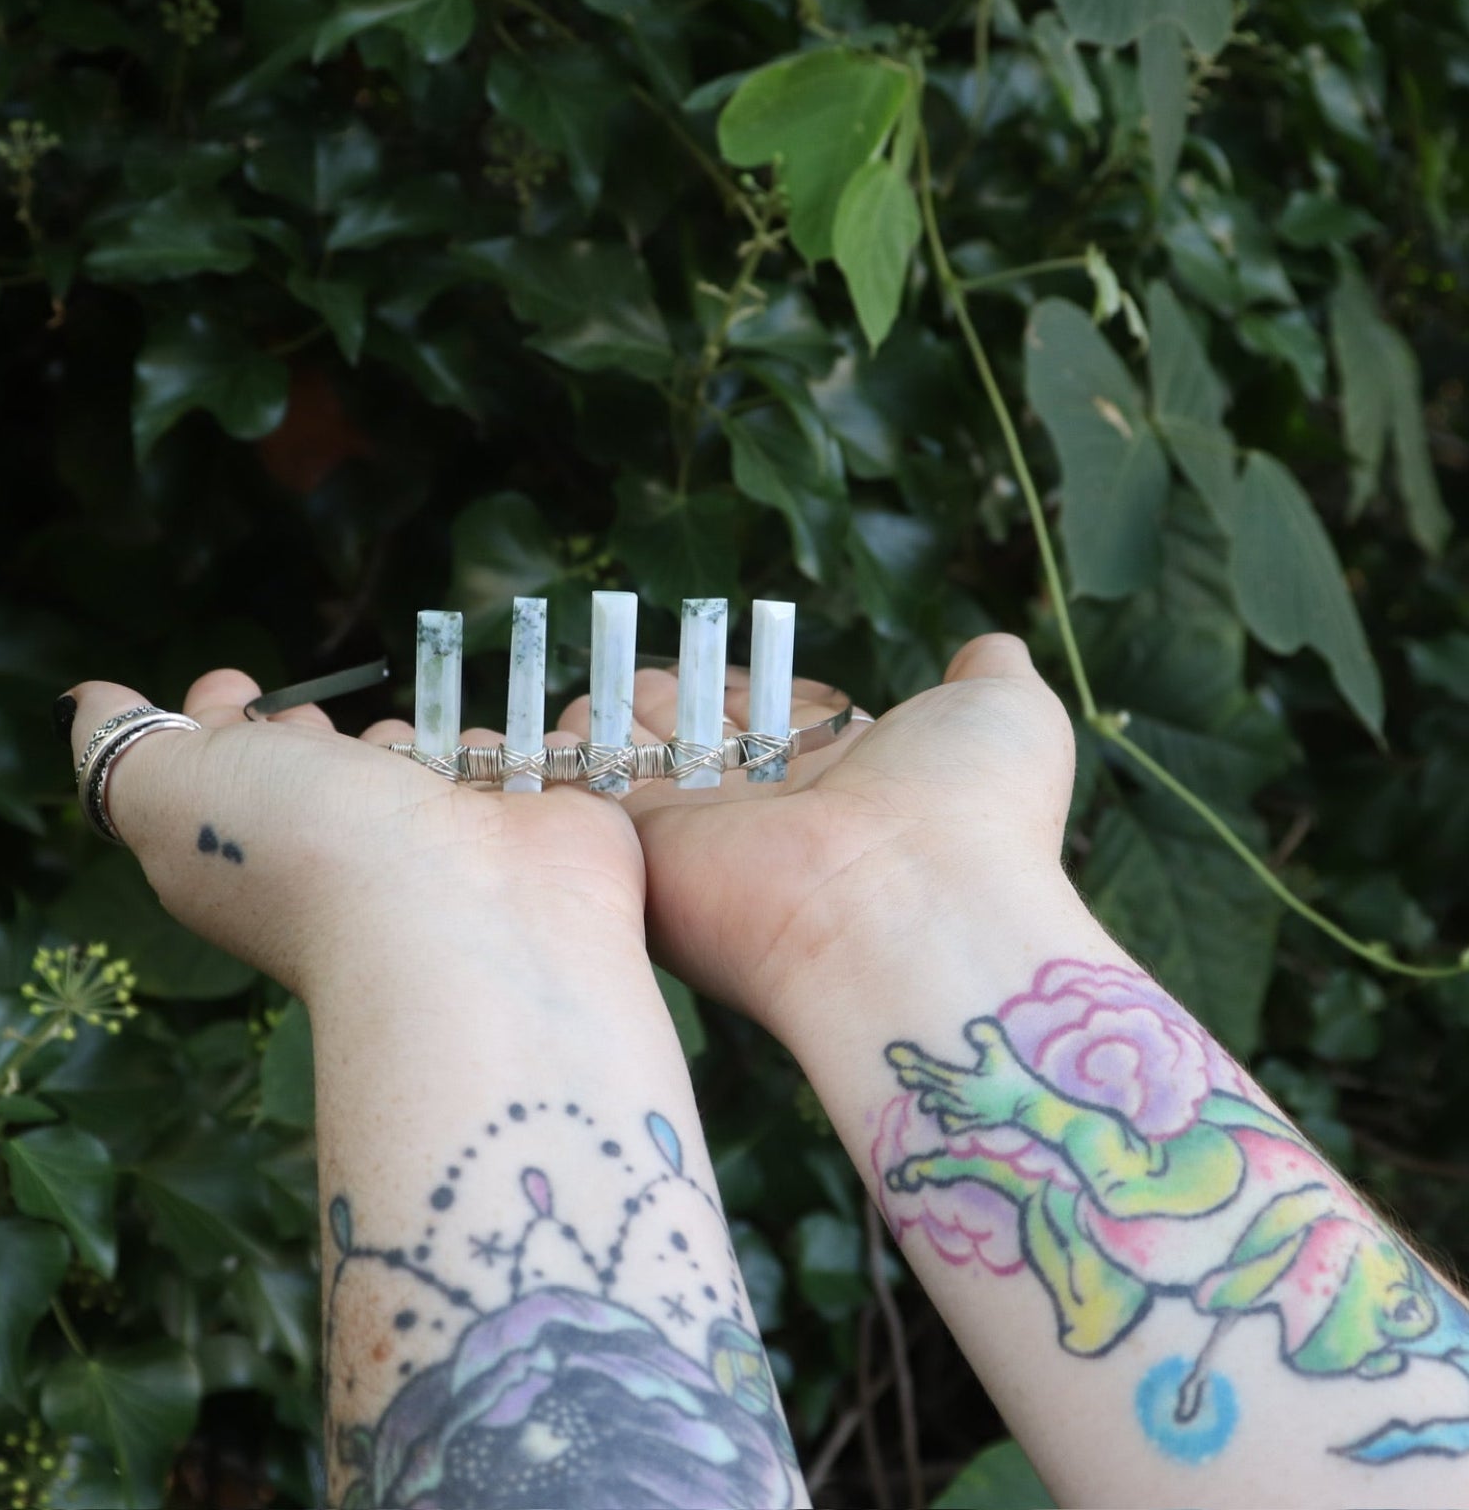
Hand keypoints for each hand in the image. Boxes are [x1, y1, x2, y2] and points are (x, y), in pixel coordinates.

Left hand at [59, 670, 644, 1000]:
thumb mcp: (175, 789)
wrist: (469, 926)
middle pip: (333, 773)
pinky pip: (538, 764)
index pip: (230, 770)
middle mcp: (352, 847)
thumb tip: (82, 705)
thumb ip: (120, 746)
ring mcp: (452, 845)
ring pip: (437, 768)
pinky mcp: (542, 830)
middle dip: (332, 734)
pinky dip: (543, 746)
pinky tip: (546, 731)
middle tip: (323, 716)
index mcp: (255, 840)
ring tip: (449, 739)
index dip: (218, 723)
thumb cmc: (312, 851)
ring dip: (444, 738)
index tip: (226, 683)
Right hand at [557, 633, 1075, 1029]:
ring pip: (644, 765)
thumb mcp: (1007, 716)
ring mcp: (709, 834)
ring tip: (582, 683)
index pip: (774, 717)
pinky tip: (548, 724)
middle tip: (633, 662)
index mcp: (844, 774)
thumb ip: (989, 674)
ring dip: (613, 721)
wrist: (915, 910)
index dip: (746, 683)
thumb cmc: (971, 810)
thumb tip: (990, 646)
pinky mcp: (651, 851)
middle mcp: (772, 810)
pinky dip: (567, 756)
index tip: (718, 648)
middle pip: (702, 740)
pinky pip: (594, 792)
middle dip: (668, 699)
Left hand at [887, 1022, 1035, 1135]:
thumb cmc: (1016, 1080)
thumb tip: (970, 1027)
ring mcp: (965, 1114)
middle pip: (929, 1086)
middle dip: (913, 1074)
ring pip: (938, 1106)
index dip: (911, 1062)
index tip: (893, 1053)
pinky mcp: (975, 1123)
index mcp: (962, 1083)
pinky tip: (941, 1114)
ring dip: (928, 1096)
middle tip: (897, 1065)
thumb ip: (988, 1038)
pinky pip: (953, 1124)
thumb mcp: (1004, 1055)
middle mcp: (958, 1100)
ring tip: (915, 1087)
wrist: (1031, 1109)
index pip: (930, 1071)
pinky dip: (946, 1118)